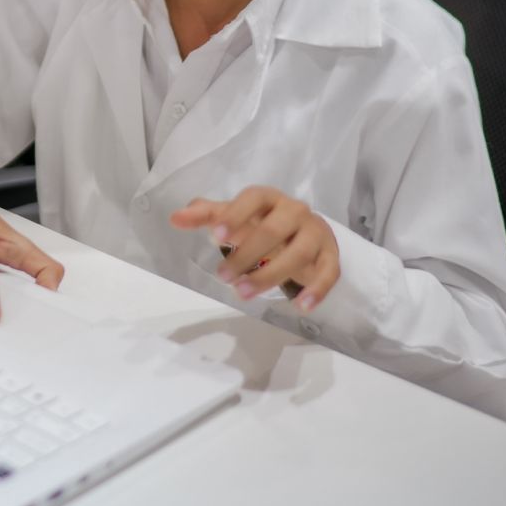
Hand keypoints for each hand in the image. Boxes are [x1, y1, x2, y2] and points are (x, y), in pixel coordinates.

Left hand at [169, 187, 339, 311]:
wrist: (302, 231)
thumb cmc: (261, 222)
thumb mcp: (233, 218)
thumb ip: (206, 216)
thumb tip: (175, 217)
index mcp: (269, 198)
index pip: (254, 198)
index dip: (235, 214)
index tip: (215, 236)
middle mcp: (295, 211)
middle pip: (274, 230)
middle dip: (247, 254)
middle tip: (223, 277)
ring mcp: (316, 233)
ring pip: (299, 253)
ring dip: (271, 275)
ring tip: (243, 294)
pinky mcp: (330, 256)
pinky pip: (329, 272)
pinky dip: (317, 289)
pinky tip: (301, 307)